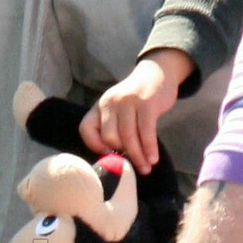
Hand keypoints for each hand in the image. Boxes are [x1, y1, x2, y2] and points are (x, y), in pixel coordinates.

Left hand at [79, 51, 193, 173]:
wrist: (156, 73)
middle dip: (121, 155)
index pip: (86, 128)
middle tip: (132, 166)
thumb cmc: (136, 99)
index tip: (109, 156)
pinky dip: (149, 148)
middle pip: (108, 136)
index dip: (94, 146)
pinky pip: (146, 131)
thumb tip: (115, 160)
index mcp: (99, 106)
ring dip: (137, 156)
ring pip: (128, 136)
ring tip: (146, 168)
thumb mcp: (118, 109)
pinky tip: (153, 159)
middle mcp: (109, 102)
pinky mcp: (146, 103)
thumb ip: (113, 128)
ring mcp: (127, 102)